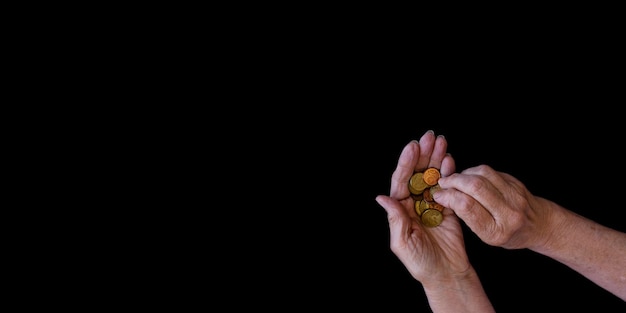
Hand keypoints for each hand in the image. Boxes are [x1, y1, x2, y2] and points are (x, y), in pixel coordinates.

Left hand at [376, 130, 468, 283]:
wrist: (446, 274)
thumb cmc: (420, 263)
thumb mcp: (402, 244)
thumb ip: (395, 220)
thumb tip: (382, 198)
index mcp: (400, 210)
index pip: (401, 182)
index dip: (405, 163)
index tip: (412, 147)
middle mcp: (414, 204)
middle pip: (417, 174)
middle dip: (423, 155)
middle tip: (429, 136)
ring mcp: (431, 205)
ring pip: (432, 177)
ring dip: (436, 159)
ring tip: (441, 142)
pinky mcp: (448, 208)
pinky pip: (448, 188)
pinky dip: (450, 174)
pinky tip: (450, 160)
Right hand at [433, 164, 548, 249]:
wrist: (539, 225)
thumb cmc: (508, 234)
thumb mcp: (486, 235)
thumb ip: (468, 216)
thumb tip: (444, 196)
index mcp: (497, 231)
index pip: (468, 207)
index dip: (449, 197)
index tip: (439, 195)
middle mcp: (508, 213)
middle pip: (475, 187)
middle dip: (454, 181)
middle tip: (443, 183)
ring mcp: (515, 195)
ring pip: (483, 174)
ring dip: (463, 174)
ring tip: (455, 179)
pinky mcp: (516, 182)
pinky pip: (490, 171)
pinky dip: (474, 172)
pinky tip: (469, 177)